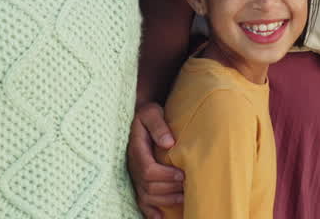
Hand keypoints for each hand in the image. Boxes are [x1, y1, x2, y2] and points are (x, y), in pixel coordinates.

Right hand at [127, 102, 183, 217]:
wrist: (140, 117)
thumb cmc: (149, 114)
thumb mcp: (152, 112)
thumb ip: (158, 125)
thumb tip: (169, 144)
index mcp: (136, 149)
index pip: (148, 170)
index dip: (165, 176)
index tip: (181, 174)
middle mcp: (133, 165)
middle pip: (148, 187)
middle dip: (168, 189)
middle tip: (186, 186)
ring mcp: (134, 175)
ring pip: (146, 197)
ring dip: (165, 200)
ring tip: (182, 197)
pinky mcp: (137, 181)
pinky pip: (140, 201)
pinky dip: (150, 212)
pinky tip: (160, 218)